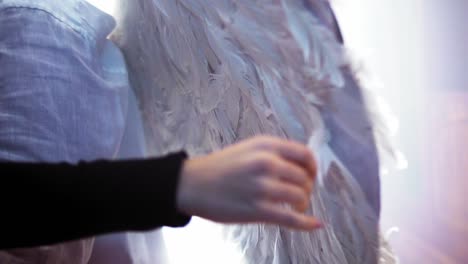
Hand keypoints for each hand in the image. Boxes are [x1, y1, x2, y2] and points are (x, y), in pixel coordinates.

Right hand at [177, 136, 321, 229]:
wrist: (191, 184)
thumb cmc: (219, 167)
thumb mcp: (248, 148)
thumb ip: (274, 153)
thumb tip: (300, 167)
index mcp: (265, 145)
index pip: (305, 154)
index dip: (312, 167)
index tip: (310, 176)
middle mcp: (266, 163)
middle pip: (305, 178)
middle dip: (306, 188)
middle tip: (298, 194)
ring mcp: (262, 187)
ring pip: (300, 197)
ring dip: (302, 205)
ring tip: (295, 208)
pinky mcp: (257, 210)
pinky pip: (291, 218)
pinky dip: (306, 223)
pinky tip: (315, 225)